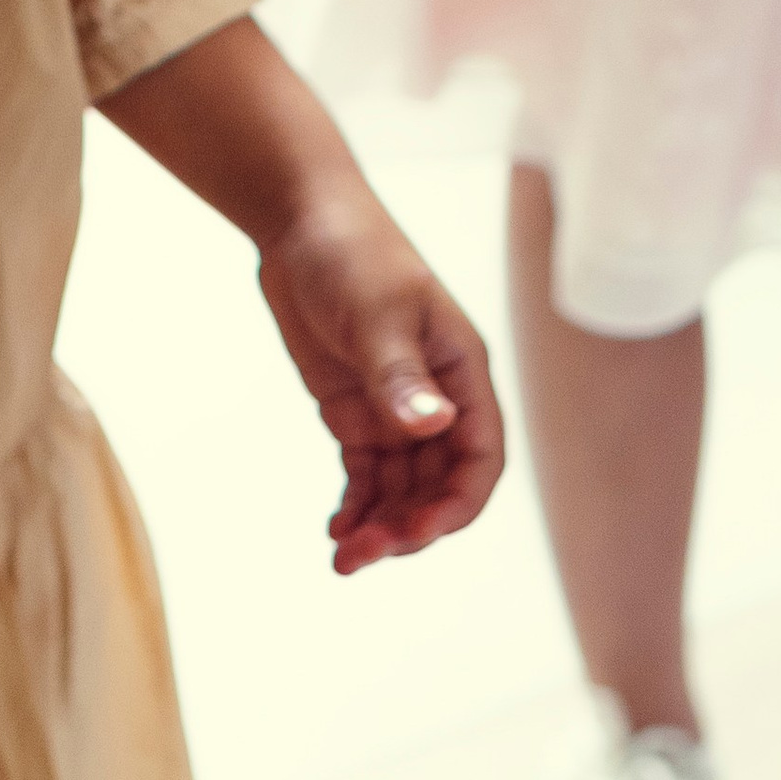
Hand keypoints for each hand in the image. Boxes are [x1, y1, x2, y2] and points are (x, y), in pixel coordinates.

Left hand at [257, 179, 505, 571]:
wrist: (300, 221)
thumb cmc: (352, 253)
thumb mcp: (375, 313)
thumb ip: (400, 375)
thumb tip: (433, 427)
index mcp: (462, 373)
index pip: (479, 458)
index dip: (457, 504)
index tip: (417, 533)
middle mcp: (437, 398)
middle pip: (439, 485)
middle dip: (408, 526)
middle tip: (362, 554)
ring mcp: (396, 408)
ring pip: (402, 489)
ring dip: (381, 526)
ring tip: (343, 558)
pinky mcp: (357, 411)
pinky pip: (368, 475)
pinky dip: (357, 505)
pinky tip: (336, 531)